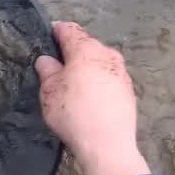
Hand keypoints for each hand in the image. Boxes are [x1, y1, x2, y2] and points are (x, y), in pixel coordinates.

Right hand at [35, 21, 150, 174]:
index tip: (50, 33)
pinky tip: (91, 97)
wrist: (107, 144)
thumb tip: (46, 59)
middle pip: (87, 45)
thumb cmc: (73, 113)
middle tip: (58, 64)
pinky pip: (108, 78)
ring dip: (87, 67)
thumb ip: (47, 71)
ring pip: (100, 62)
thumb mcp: (49, 92)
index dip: (57, 30)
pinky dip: (98, 81)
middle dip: (73, 51)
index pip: (69, 30)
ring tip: (74, 82)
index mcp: (85, 49)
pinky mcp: (128, 91)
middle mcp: (107, 55)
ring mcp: (121, 72)